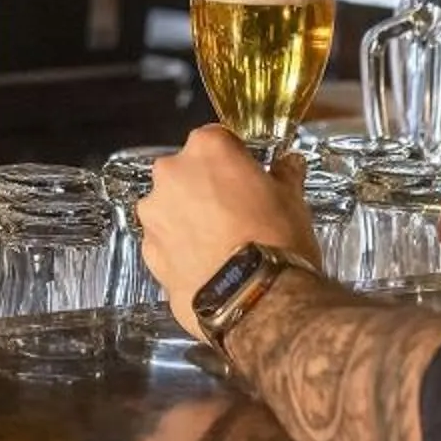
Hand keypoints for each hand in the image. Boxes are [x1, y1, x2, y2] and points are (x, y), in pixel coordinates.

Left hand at [138, 126, 318, 340]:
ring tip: (220, 245)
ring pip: (170, 207)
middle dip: (207, 188)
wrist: (256, 299)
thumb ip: (284, 175)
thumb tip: (289, 165)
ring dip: (188, 218)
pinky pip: (164, 242)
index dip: (234, 160)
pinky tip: (206, 267)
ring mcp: (154, 213)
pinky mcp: (148, 252)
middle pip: (188, 172)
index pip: (217, 140)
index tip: (247, 178)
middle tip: (237, 213)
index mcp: (207, 149)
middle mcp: (171, 173)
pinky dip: (179, 250)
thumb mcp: (293, 201)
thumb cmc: (277, 241)